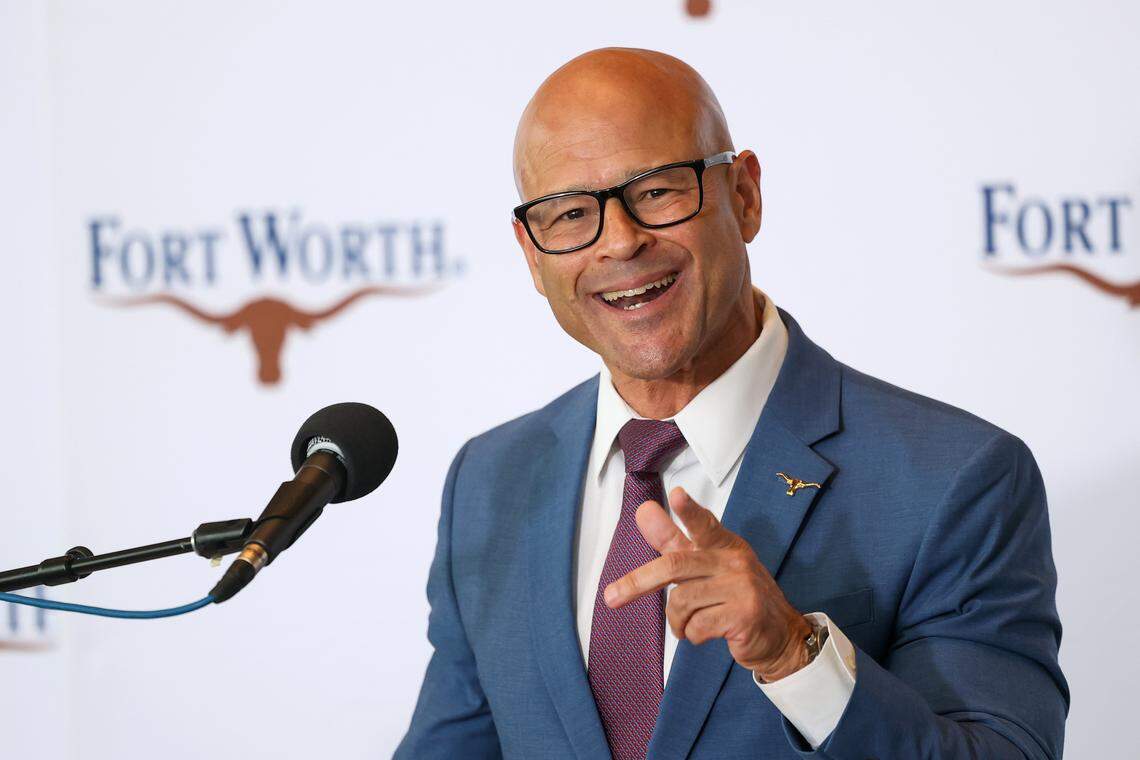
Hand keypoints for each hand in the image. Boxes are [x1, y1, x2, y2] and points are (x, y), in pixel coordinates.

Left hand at [604, 486, 812, 681]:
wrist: (781, 637)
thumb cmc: (737, 598)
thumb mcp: (708, 566)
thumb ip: (674, 541)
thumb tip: (643, 511)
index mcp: (724, 545)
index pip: (705, 524)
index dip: (690, 510)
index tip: (677, 494)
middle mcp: (734, 560)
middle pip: (675, 565)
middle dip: (638, 582)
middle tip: (611, 597)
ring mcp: (742, 587)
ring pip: (681, 601)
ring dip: (676, 621)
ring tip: (686, 626)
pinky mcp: (744, 615)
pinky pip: (698, 626)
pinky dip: (692, 635)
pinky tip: (703, 634)